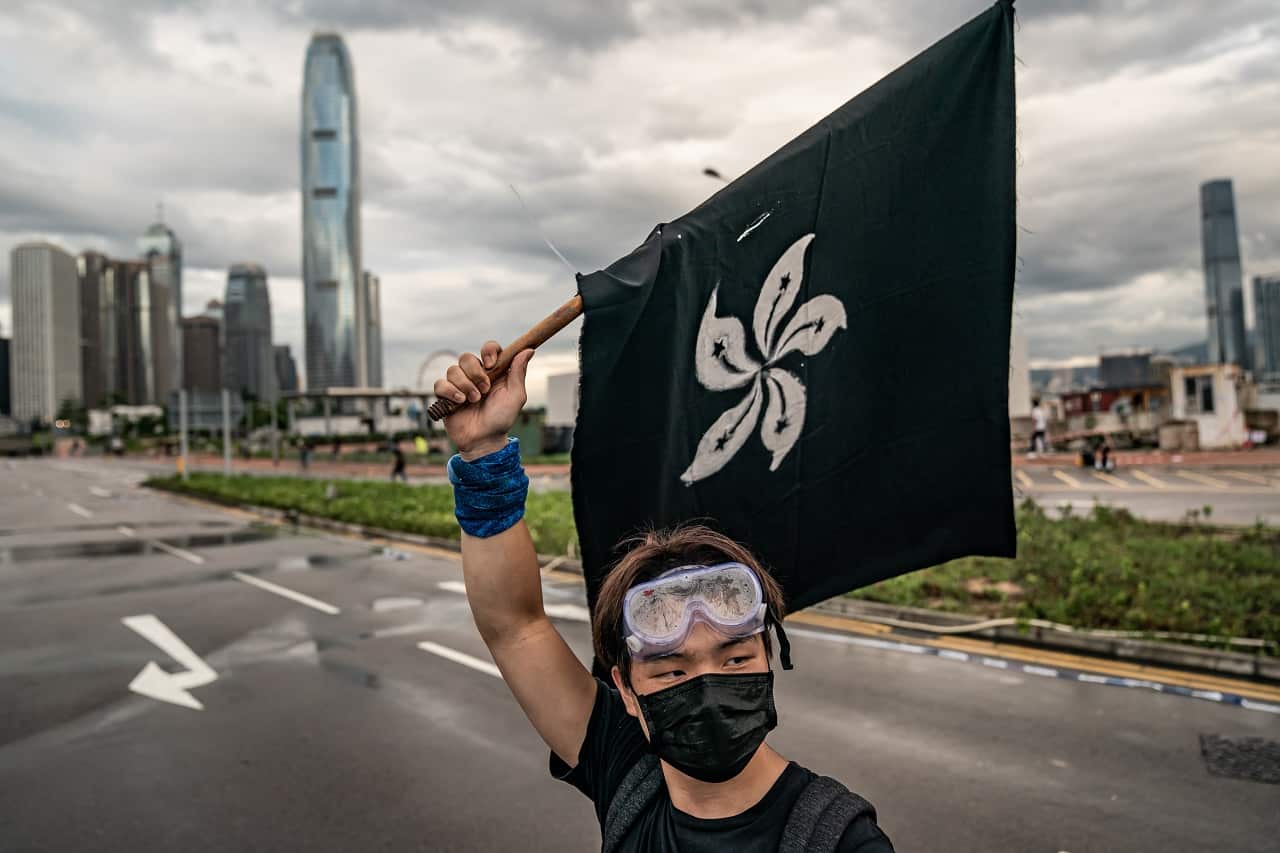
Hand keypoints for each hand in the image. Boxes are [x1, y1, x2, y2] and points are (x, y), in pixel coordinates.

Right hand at [434, 342, 534, 460]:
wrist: (485, 440)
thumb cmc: (502, 418)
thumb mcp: (515, 396)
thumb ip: (518, 372)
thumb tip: (528, 350)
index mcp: (493, 371)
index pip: (489, 348)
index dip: (488, 351)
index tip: (491, 363)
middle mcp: (475, 375)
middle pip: (466, 357)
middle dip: (475, 373)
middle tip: (484, 390)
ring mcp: (459, 385)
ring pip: (453, 370)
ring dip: (465, 386)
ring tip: (474, 401)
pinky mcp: (445, 396)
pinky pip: (440, 384)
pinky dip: (450, 392)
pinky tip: (459, 402)